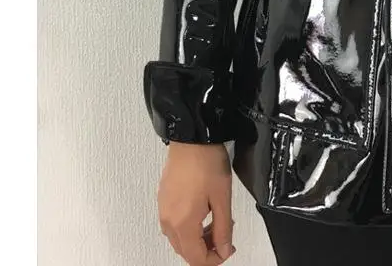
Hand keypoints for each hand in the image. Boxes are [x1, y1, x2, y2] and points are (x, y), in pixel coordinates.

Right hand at [158, 142, 235, 265]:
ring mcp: (163, 209)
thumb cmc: (207, 163)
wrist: (192, 138)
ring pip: (179, 239)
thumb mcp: (222, 198)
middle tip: (224, 238)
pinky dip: (188, 227)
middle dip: (206, 250)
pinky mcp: (163, 198)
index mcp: (183, 223)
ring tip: (216, 224)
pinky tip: (202, 213)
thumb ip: (223, 228)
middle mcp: (168, 220)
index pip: (196, 258)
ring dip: (197, 239)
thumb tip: (224, 249)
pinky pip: (174, 224)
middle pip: (185, 251)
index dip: (214, 260)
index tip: (228, 250)